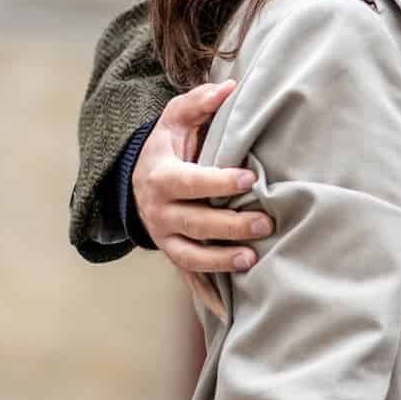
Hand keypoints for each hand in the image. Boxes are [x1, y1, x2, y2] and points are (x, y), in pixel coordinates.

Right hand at [132, 80, 272, 318]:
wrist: (136, 180)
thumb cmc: (167, 146)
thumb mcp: (174, 120)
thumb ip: (198, 103)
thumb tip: (229, 87)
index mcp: (162, 177)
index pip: (191, 182)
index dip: (218, 182)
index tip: (248, 180)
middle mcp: (159, 212)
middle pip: (194, 223)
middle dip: (229, 226)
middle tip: (265, 225)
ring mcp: (164, 238)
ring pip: (190, 256)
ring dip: (220, 262)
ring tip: (252, 261)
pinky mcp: (172, 255)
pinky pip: (188, 279)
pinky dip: (206, 296)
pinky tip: (228, 312)